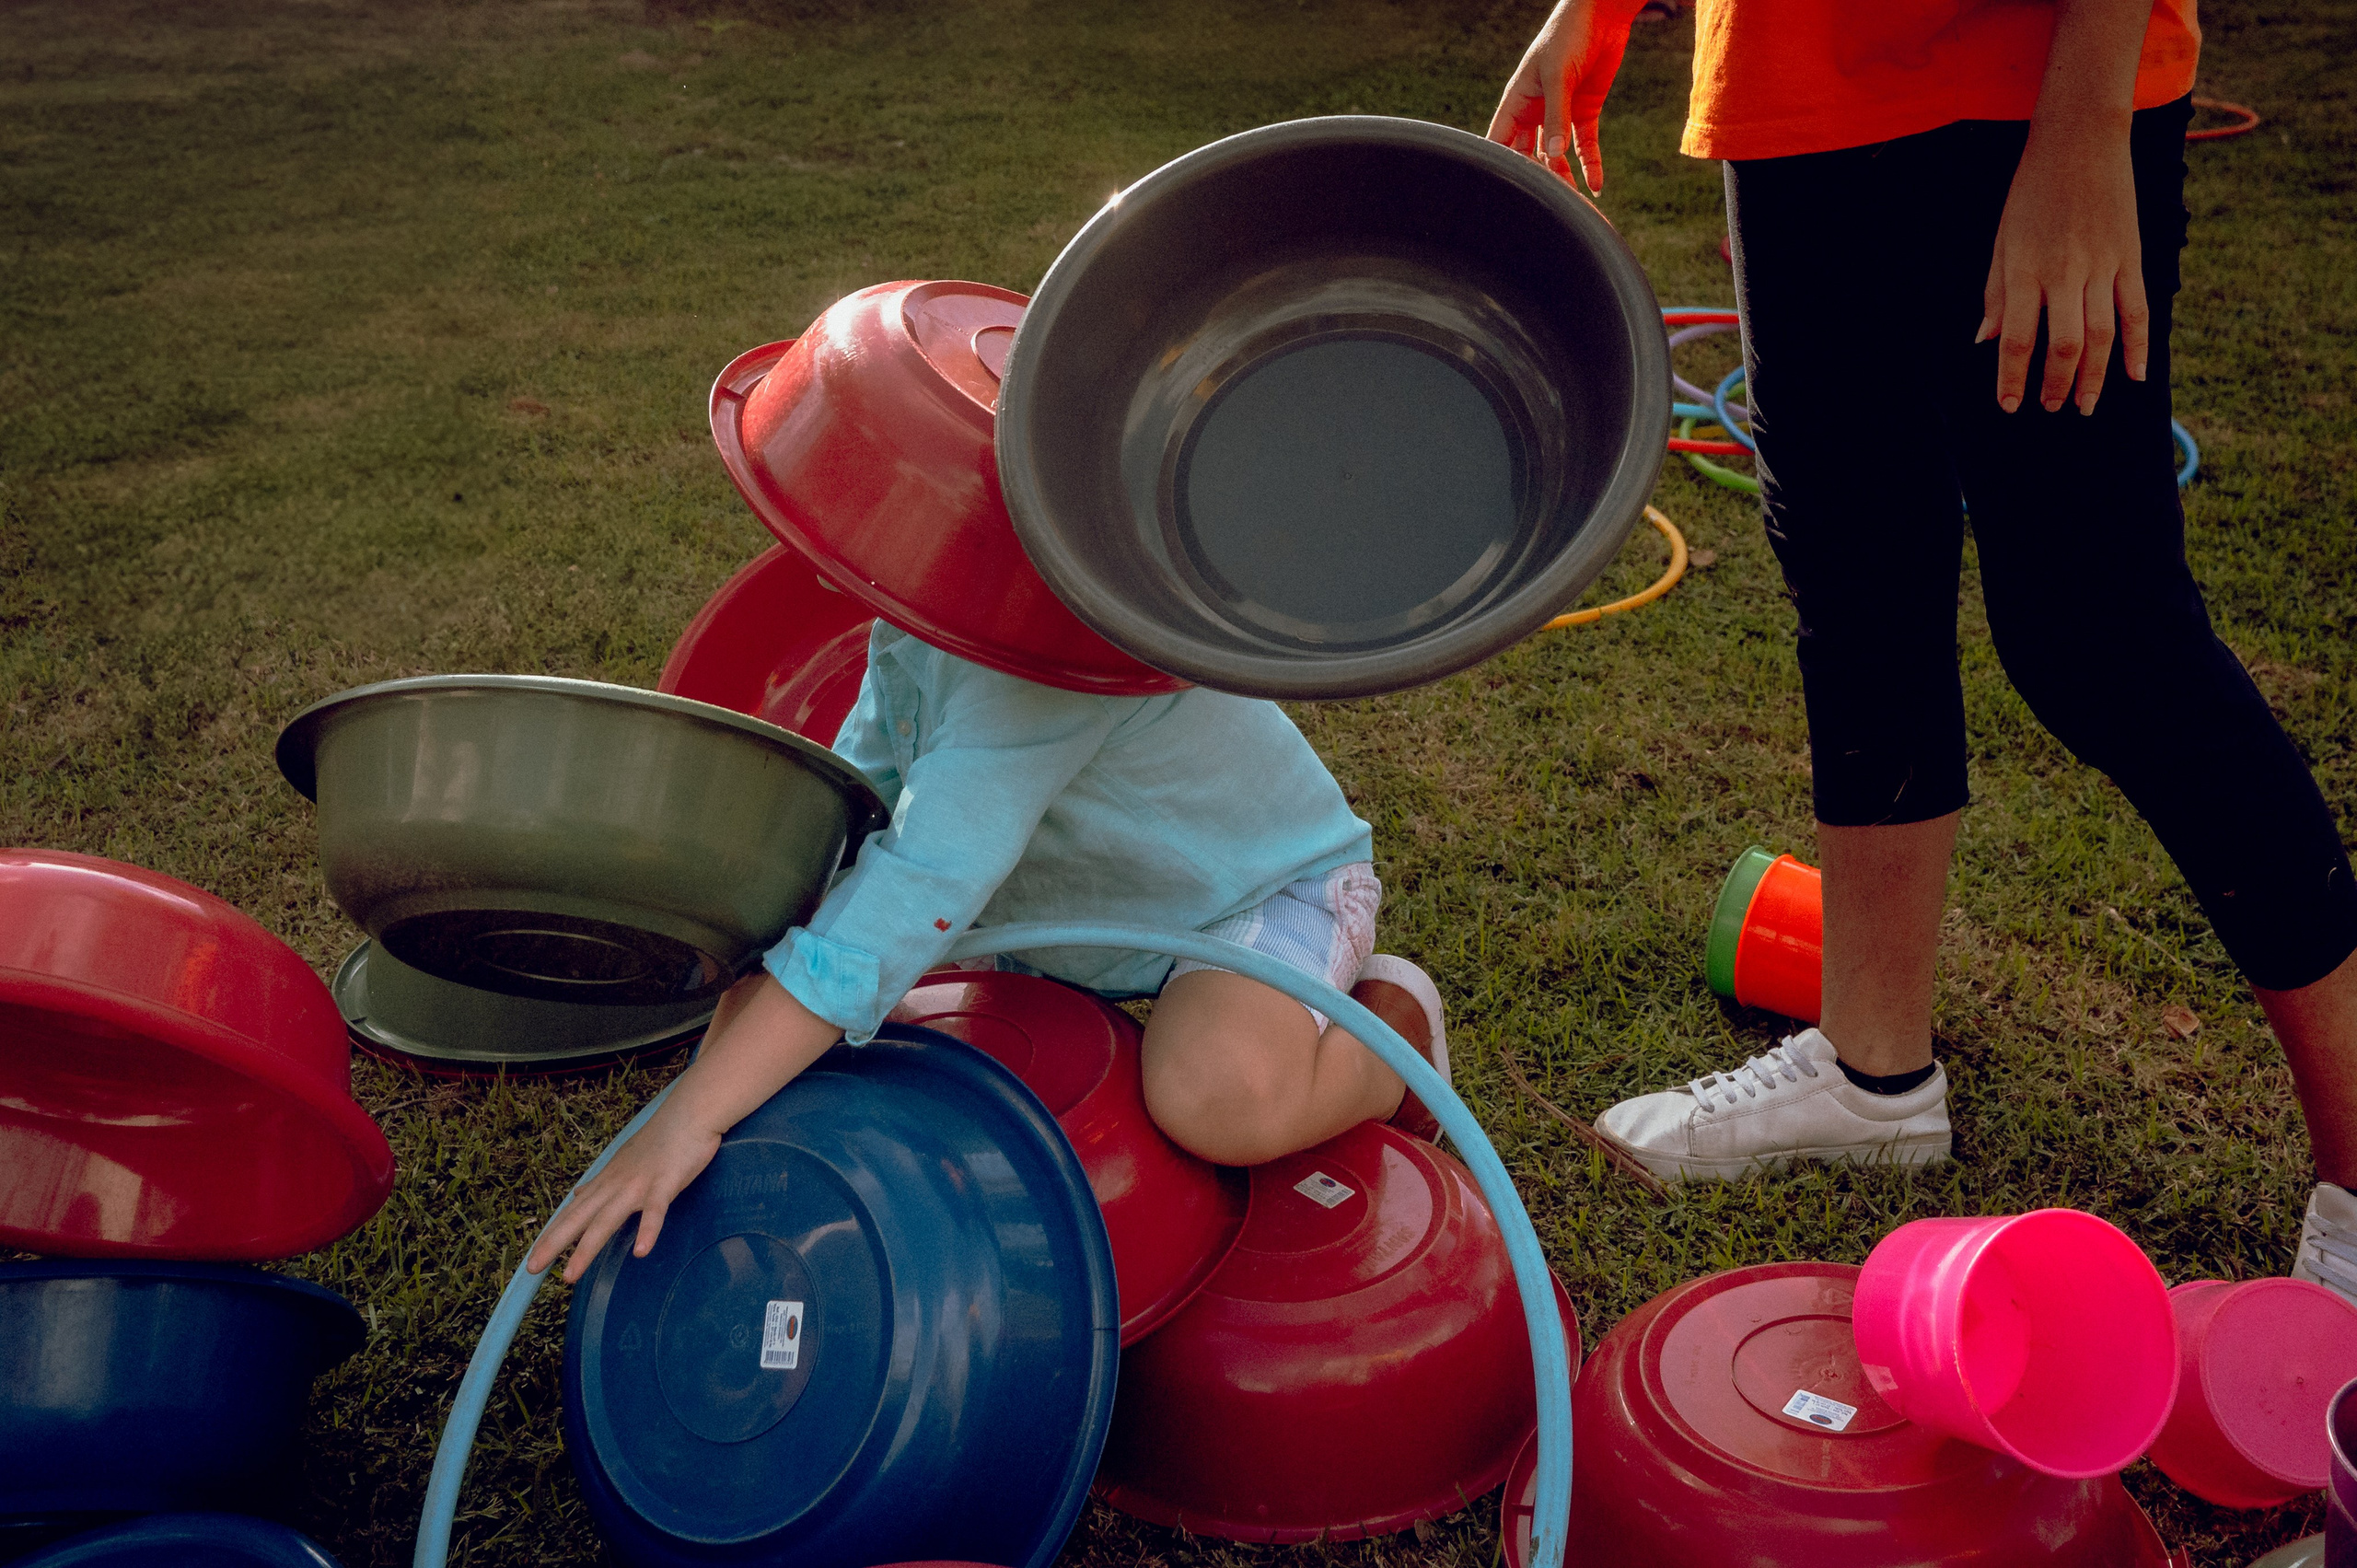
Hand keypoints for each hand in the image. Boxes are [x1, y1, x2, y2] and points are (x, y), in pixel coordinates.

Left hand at [526, 1099, 723, 1283]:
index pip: (573, 1212)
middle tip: (532, 1268)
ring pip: (607, 1219)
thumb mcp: (623, 1161)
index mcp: (607, 1181)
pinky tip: (640, 1251)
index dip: (552, 1235)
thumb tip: (578, 1193)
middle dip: (554, 1243)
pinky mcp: (665, 1183)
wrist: (689, 1113)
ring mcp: (639, 1184)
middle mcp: (616, 1185)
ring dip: (587, 1248)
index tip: (533, 1258)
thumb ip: (601, 1182)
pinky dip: (647, 1230)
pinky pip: (655, 1210)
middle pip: (580, 1217)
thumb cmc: (661, 1138)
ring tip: (570, 1275)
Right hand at [1485, 0, 1644, 192]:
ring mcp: (1560, 113)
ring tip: (1572, 199)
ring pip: (1556, 155)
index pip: (1501, 140)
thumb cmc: (1568, 36)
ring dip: (1564, 176)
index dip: (1499, 164)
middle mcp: (1535, 111)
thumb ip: (1557, 116)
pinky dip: (1590, 164)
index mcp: (1517, 101)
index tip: (1501, 192)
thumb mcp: (1558, 76)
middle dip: (1536, 176)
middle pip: (1529, 154)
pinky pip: (1584, 145)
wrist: (1601, 15)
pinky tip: (1595, 185)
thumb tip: (1554, 155)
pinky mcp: (1584, 112)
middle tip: (1544, 200)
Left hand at [1979, 129, 2146, 415]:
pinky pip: (2138, 310)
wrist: (2080, 143)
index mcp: (2025, 270)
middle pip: (2066, 344)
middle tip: (2050, 407)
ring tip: (2085, 404)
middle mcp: (2065, 272)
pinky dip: (2139, 346)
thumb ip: (1996, 294)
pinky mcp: (2130, 257)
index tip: (2009, 405)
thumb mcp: (2001, 241)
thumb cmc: (2031, 195)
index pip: (2018, 338)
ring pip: (2104, 334)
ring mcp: (2103, 265)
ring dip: (2095, 376)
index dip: (2013, 378)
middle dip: (2057, 384)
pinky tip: (2136, 376)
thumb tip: (1985, 341)